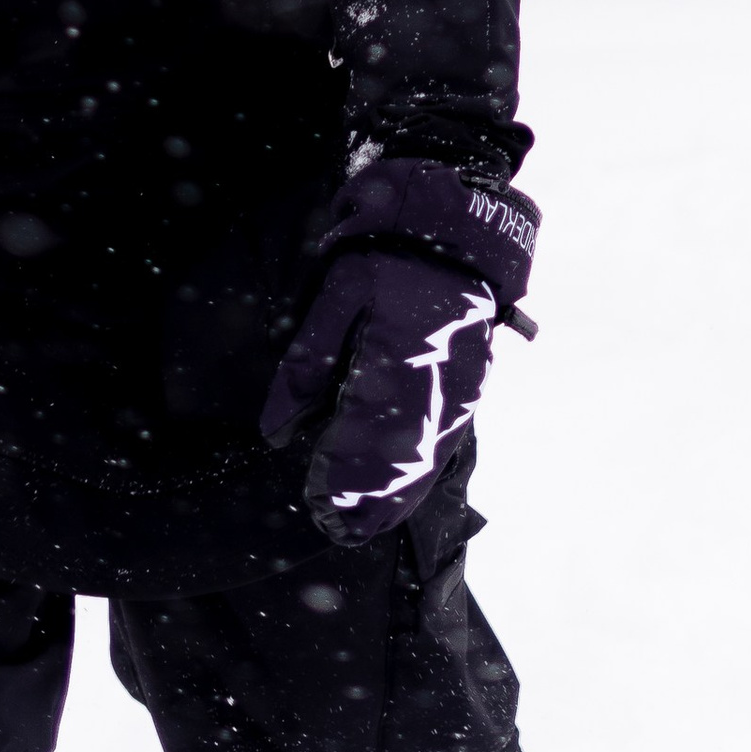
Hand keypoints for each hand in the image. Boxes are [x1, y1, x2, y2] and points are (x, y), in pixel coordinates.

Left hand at [259, 158, 538, 546]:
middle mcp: (434, 384)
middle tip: (339, 531)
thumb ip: (306, 365)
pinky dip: (426, 469)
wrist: (458, 220)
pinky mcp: (475, 380)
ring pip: (430, 458)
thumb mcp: (336, 295)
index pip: (363, 443)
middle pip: (400, 463)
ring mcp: (462, 385)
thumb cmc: (386, 250)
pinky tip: (409, 486)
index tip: (318, 506)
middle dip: (369, 501)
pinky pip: (451, 438)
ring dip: (400, 495)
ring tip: (370, 525)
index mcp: (394, 362)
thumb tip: (275, 432)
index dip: (342, 481)